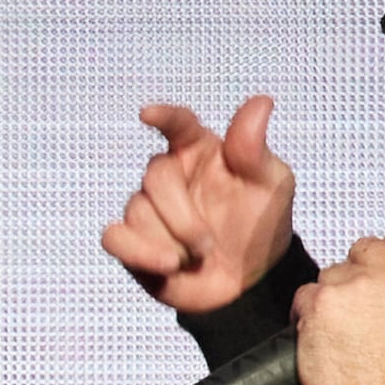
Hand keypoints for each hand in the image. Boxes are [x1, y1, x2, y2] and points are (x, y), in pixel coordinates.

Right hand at [100, 96, 296, 312]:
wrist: (248, 281)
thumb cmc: (260, 226)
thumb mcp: (271, 185)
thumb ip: (255, 149)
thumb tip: (261, 102)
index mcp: (199, 151)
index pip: (178, 125)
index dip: (164, 118)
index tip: (148, 115)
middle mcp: (169, 175)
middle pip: (155, 177)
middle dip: (181, 216)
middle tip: (207, 246)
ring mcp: (148, 209)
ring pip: (137, 211)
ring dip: (169, 241)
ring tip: (196, 260)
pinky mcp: (133, 243)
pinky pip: (114, 237)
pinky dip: (137, 251)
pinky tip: (166, 265)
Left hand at [293, 213, 384, 384]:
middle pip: (367, 248)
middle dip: (364, 273)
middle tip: (366, 309)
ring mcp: (355, 285)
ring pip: (335, 272)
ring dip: (337, 296)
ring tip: (346, 332)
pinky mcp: (321, 304)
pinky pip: (306, 295)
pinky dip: (310, 315)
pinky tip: (323, 339)